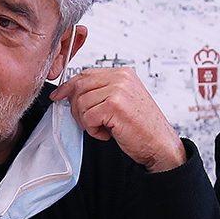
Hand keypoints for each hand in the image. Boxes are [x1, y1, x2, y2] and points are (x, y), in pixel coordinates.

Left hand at [51, 67, 184, 171]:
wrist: (160, 145)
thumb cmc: (142, 127)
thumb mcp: (122, 101)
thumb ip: (102, 92)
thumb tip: (71, 92)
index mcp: (123, 73)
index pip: (86, 74)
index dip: (68, 87)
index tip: (59, 96)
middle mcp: (121, 78)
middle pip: (79, 86)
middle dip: (77, 108)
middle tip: (90, 122)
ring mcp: (118, 90)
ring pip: (81, 103)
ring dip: (88, 121)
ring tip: (105, 128)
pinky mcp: (115, 106)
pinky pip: (88, 117)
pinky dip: (93, 130)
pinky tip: (108, 133)